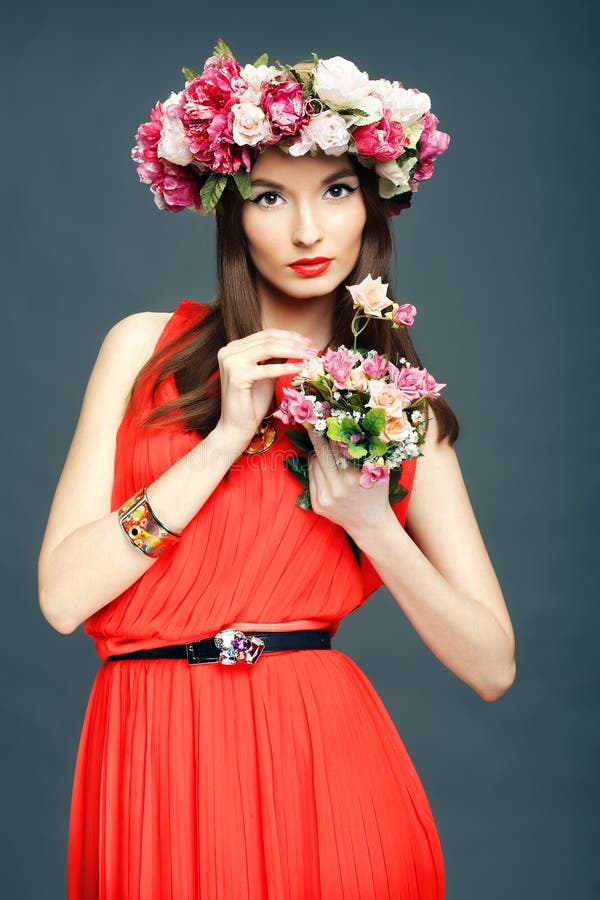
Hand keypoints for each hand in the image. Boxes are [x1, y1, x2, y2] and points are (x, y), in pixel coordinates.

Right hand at [216, 329, 317, 448]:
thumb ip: (277, 358)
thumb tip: (298, 344)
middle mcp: (229, 351)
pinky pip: (267, 368)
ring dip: (294, 351)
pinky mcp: (237, 376)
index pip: (266, 335)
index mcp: (234, 348)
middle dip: (295, 342)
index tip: (309, 342)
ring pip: (269, 348)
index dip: (290, 336)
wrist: (236, 427)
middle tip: (315, 348)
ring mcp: (231, 362)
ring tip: (311, 355)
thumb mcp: (267, 375)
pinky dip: (286, 367)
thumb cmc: (252, 403)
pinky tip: (300, 368)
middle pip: (268, 339)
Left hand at [306, 424, 392, 540]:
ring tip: (325, 445)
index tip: (323, 415)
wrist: (370, 524)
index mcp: (352, 478)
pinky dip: (316, 467)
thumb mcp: (381, 471)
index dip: (329, 430)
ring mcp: (324, 498)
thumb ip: (373, 450)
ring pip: (314, 464)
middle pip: (321, 453)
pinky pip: (311, 477)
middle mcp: (336, 488)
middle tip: (313, 420)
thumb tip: (366, 422)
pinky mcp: (317, 505)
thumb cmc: (377, 493)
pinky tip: (323, 463)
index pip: (336, 447)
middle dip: (317, 435)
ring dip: (318, 452)